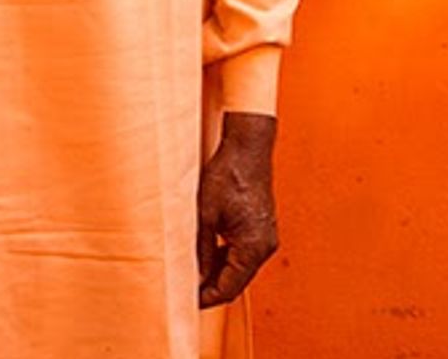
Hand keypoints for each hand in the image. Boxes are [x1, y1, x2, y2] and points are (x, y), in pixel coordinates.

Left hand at [196, 112, 280, 307]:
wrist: (248, 148)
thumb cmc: (228, 175)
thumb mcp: (206, 215)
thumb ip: (200, 250)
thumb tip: (192, 278)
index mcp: (254, 247)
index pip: (229, 288)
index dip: (205, 298)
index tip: (184, 300)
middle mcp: (264, 246)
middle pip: (235, 282)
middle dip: (210, 287)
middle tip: (182, 287)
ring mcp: (265, 237)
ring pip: (239, 269)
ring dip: (216, 272)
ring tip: (189, 269)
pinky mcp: (261, 228)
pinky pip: (242, 254)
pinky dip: (224, 258)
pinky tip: (204, 252)